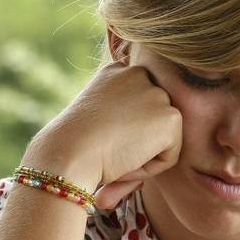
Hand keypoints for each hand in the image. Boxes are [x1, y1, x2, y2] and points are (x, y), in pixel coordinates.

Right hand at [26, 54, 182, 209]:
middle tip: (108, 152)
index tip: (101, 140)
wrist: (69, 152)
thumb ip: (119, 119)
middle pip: (152, 121)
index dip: (122, 131)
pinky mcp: (170, 118)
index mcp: (116, 71)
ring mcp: (157, 94)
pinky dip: (149, 169)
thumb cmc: (72, 146)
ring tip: (114, 156)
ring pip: (161, 138)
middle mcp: (139, 74)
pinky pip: (170, 155)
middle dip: (135, 142)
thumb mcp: (94, 121)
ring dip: (141, 156)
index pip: (136, 106)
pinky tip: (126, 162)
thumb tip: (136, 146)